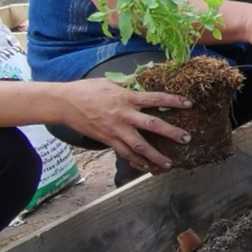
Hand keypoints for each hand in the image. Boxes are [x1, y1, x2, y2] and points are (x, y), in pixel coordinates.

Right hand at [56, 79, 190, 173]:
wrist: (64, 103)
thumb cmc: (86, 90)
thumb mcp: (109, 83)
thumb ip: (127, 87)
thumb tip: (140, 84)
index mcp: (126, 97)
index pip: (155, 99)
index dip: (172, 101)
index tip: (188, 104)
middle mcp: (123, 115)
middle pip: (152, 125)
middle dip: (171, 133)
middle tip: (187, 138)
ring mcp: (115, 130)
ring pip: (139, 146)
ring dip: (155, 156)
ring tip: (168, 164)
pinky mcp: (107, 140)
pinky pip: (124, 154)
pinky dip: (136, 162)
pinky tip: (147, 168)